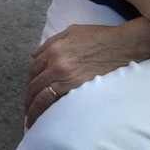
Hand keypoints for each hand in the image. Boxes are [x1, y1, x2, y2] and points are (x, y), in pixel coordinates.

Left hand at [24, 20, 149, 128]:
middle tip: (27, 107)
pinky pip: (53, 102)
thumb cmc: (99, 37)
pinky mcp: (76, 87)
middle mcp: (56, 62)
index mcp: (54, 48)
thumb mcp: (72, 31)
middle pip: (34, 83)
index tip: (30, 89)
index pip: (33, 67)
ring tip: (30, 118)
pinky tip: (43, 117)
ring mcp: (65, 76)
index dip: (30, 79)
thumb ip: (52, 42)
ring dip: (32, 108)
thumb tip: (35, 55)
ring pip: (40, 96)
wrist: (122, 46)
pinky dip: (45, 110)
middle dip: (28, 96)